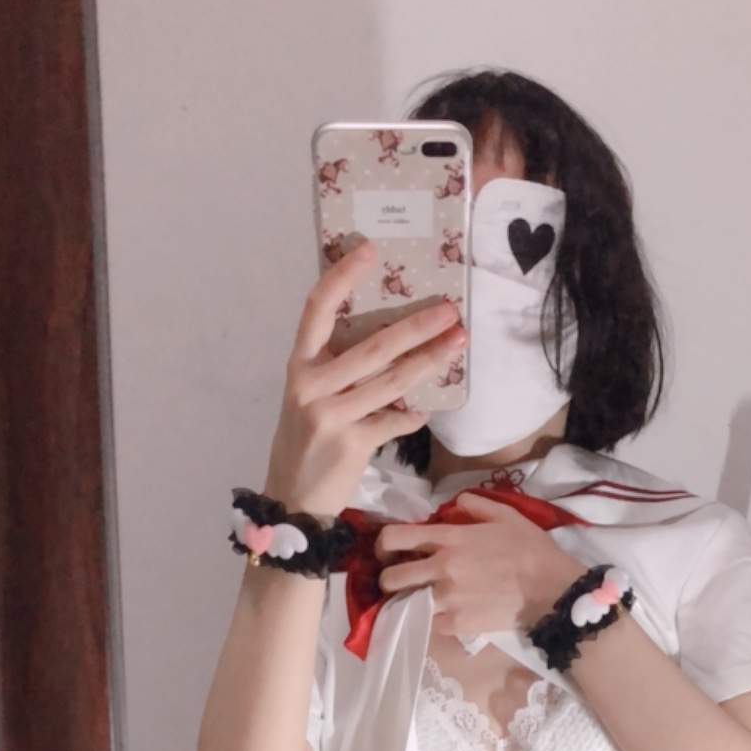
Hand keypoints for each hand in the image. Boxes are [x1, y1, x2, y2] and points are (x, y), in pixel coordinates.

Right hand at [263, 244, 466, 516]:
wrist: (292, 500)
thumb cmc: (304, 442)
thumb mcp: (308, 398)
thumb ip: (336, 371)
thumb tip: (389, 341)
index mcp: (299, 366)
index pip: (316, 310)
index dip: (342, 276)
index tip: (369, 250)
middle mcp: (312, 386)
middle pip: (373, 346)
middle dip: (417, 326)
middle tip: (450, 310)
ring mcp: (332, 416)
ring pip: (393, 382)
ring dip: (431, 361)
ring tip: (458, 344)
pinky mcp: (353, 444)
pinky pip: (395, 422)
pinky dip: (413, 416)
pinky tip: (426, 409)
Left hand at [375, 493, 583, 636]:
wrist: (551, 590)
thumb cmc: (531, 550)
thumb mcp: (506, 515)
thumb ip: (476, 505)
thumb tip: (455, 504)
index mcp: (450, 538)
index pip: (396, 537)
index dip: (382, 544)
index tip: (386, 551)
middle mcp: (442, 568)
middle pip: (391, 577)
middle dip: (387, 578)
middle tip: (398, 580)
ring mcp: (448, 599)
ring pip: (405, 603)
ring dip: (406, 601)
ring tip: (415, 600)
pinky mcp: (457, 624)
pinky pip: (428, 623)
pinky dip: (430, 619)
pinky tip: (439, 615)